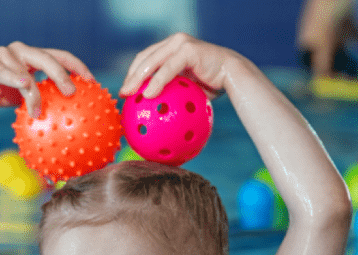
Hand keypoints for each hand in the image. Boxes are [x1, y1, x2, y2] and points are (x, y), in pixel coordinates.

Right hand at [0, 42, 93, 115]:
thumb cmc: (10, 98)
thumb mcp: (33, 97)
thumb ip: (52, 98)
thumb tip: (81, 116)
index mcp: (36, 56)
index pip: (61, 56)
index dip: (78, 66)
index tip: (93, 82)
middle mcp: (22, 51)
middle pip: (47, 58)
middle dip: (61, 74)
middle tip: (72, 92)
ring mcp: (5, 55)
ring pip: (25, 72)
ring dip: (33, 94)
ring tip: (39, 112)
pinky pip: (5, 74)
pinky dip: (15, 79)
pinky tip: (25, 86)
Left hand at [119, 33, 238, 99]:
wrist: (234, 75)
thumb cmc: (212, 84)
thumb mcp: (187, 87)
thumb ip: (171, 90)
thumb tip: (155, 109)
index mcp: (172, 48)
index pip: (146, 58)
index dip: (133, 73)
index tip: (126, 91)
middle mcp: (174, 41)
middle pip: (145, 58)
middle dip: (131, 77)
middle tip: (123, 94)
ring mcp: (180, 43)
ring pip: (153, 61)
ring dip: (138, 79)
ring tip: (130, 94)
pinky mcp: (188, 49)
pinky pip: (167, 68)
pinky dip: (156, 81)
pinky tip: (148, 94)